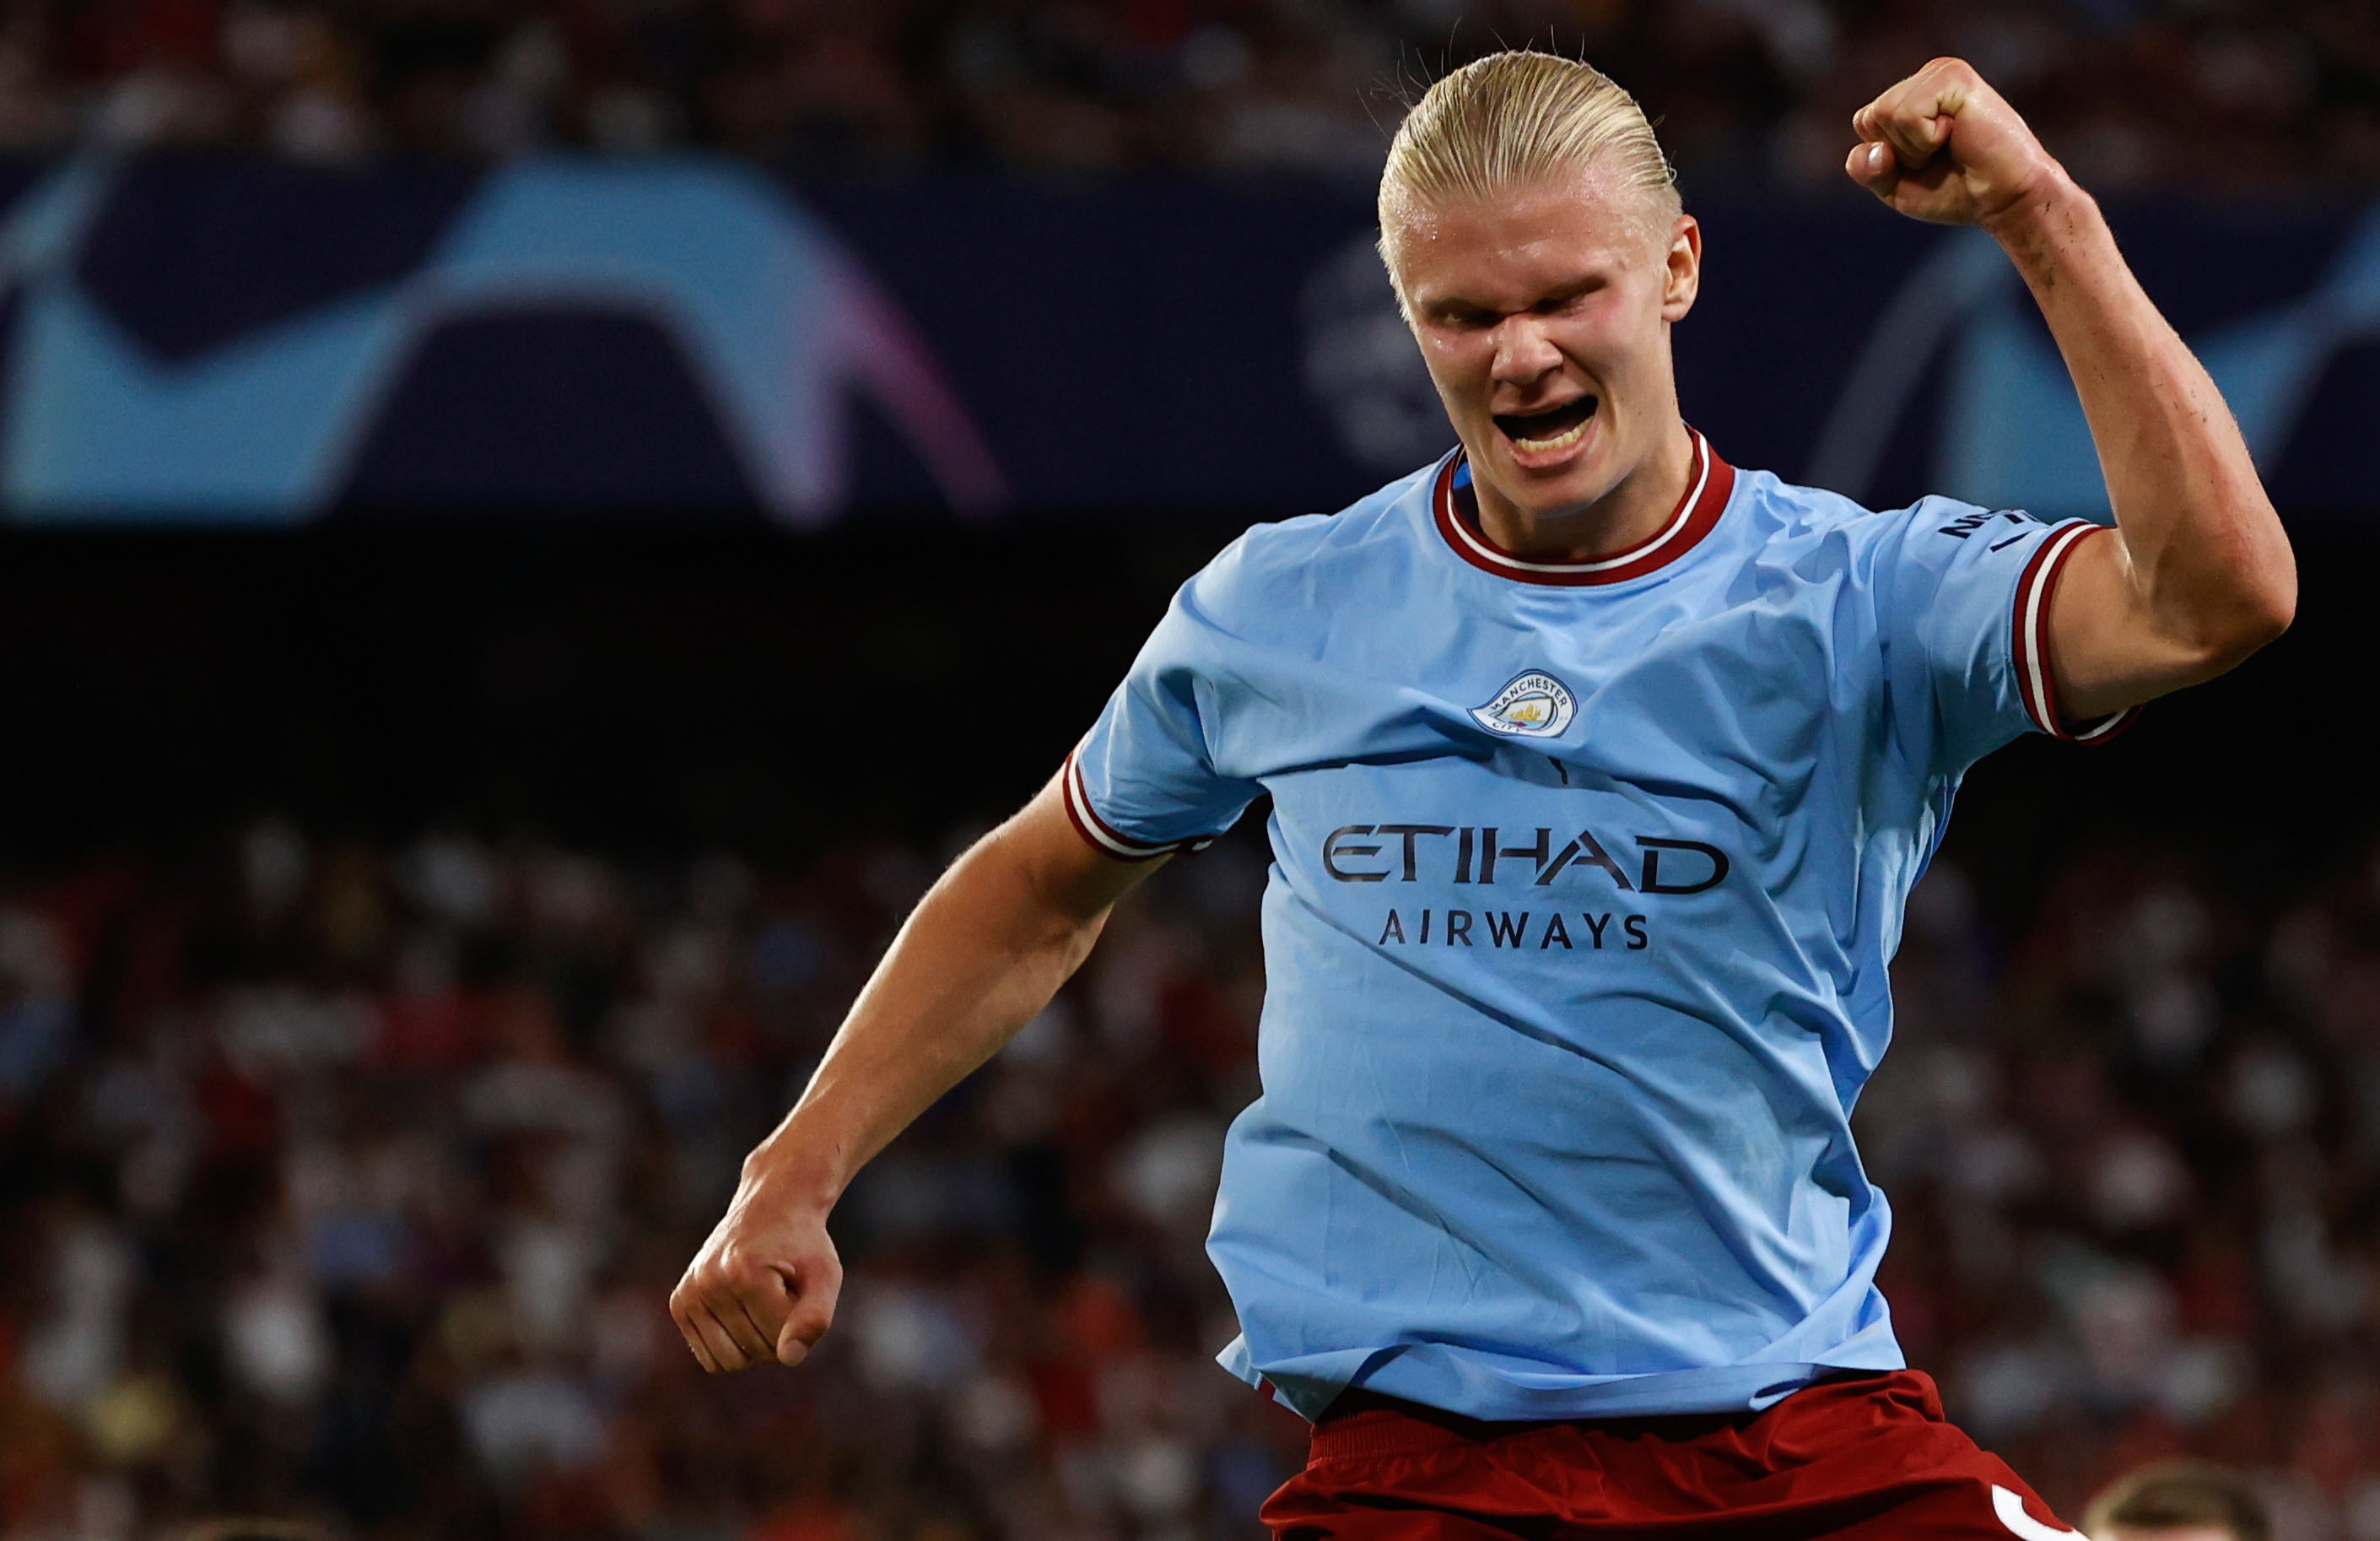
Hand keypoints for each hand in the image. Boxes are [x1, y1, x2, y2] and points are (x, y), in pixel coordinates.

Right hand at [669, 1163, 843, 1372]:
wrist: (772, 1208)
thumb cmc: (803, 1245)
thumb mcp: (824, 1275)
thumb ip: (814, 1318)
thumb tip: (789, 1359)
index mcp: (744, 1273)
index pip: (779, 1341)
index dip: (799, 1322)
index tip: (799, 1288)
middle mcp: (709, 1282)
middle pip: (754, 1353)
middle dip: (777, 1333)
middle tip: (780, 1292)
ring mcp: (689, 1292)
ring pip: (730, 1362)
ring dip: (754, 1343)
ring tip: (761, 1304)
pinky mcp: (680, 1303)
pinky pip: (710, 1358)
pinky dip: (732, 1345)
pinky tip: (741, 1312)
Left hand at [1844, 58, 2064, 227]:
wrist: (2004, 199)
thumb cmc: (1956, 191)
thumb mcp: (1895, 187)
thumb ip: (1867, 169)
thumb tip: (1874, 148)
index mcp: (1911, 95)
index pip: (1864, 122)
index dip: (1886, 157)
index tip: (1925, 161)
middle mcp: (1925, 77)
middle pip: (1871, 118)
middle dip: (1900, 152)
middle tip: (1941, 155)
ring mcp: (1941, 72)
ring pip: (1885, 114)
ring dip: (1914, 147)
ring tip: (1950, 144)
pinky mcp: (1954, 77)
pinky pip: (1907, 114)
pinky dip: (1925, 138)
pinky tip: (1956, 134)